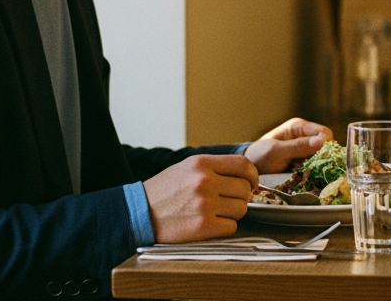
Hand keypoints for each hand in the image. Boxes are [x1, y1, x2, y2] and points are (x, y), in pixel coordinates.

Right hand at [143, 154, 259, 242]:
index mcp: (201, 163)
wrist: (137, 213)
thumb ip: (215, 168)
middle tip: (227, 201)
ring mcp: (204, 204)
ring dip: (232, 213)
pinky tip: (210, 224)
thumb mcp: (186, 167)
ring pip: (241, 209)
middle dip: (240, 197)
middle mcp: (205, 181)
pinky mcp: (202, 226)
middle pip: (244, 189)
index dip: (253, 175)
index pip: (243, 165)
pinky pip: (231, 227)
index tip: (252, 183)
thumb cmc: (163, 191)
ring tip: (214, 212)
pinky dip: (224, 227)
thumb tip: (246, 175)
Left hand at [244, 117, 332, 172]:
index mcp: (298, 127)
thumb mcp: (276, 151)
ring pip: (321, 158)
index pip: (324, 132)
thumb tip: (321, 141)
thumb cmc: (259, 156)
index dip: (325, 145)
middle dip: (322, 158)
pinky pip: (315, 167)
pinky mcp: (303, 162)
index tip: (321, 158)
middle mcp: (304, 136)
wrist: (248, 170)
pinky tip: (304, 177)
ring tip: (305, 173)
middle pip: (325, 146)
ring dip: (316, 167)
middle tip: (311, 168)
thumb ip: (298, 146)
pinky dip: (312, 172)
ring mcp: (304, 150)